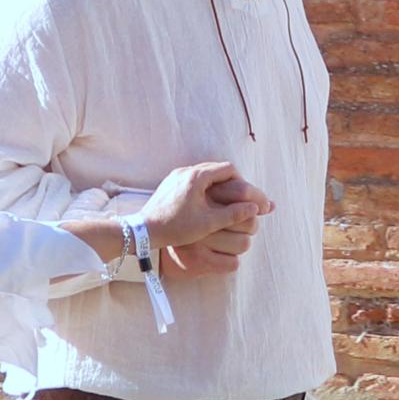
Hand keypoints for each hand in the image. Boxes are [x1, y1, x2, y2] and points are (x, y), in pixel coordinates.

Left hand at [143, 161, 270, 281]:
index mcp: (197, 177)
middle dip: (230, 182)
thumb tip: (255, 208)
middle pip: (216, 168)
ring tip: (223, 202)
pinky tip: (205, 203)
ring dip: (216, 184)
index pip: (228, 168)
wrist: (143, 231)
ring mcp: (176, 176)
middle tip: (238, 198)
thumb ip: (233, 214)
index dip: (242, 181)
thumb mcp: (208, 224)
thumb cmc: (176, 228)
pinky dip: (203, 187)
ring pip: (204, 173)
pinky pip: (192, 178)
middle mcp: (185, 171)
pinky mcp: (169, 183)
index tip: (245, 197)